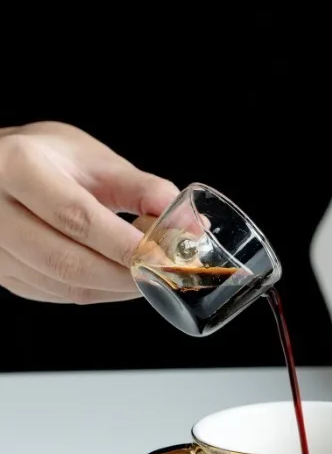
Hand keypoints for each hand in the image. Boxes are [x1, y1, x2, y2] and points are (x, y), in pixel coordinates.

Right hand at [0, 122, 177, 303]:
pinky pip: (57, 293)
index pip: (76, 217)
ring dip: (115, 287)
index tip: (163, 256)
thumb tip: (191, 224)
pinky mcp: (2, 273)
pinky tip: (119, 278)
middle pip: (67, 260)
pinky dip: (98, 291)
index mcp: (18, 168)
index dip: (124, 244)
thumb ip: (143, 190)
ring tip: (147, 273)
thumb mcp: (94, 160)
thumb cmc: (48, 161)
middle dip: (124, 275)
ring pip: (63, 284)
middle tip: (163, 274)